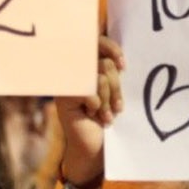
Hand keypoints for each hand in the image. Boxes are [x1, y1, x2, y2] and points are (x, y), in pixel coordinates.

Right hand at [55, 36, 124, 184]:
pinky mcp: (64, 97)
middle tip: (116, 106)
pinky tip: (93, 116)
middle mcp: (74, 71)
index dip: (112, 49)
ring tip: (106, 114)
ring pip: (99, 77)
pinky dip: (98, 106)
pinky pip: (91, 92)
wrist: (95, 147)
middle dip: (115, 86)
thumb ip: (112, 71)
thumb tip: (119, 58)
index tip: (124, 67)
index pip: (97, 42)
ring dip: (108, 99)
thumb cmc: (106, 118)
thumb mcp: (112, 91)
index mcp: (86, 66)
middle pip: (104, 63)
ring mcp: (67, 84)